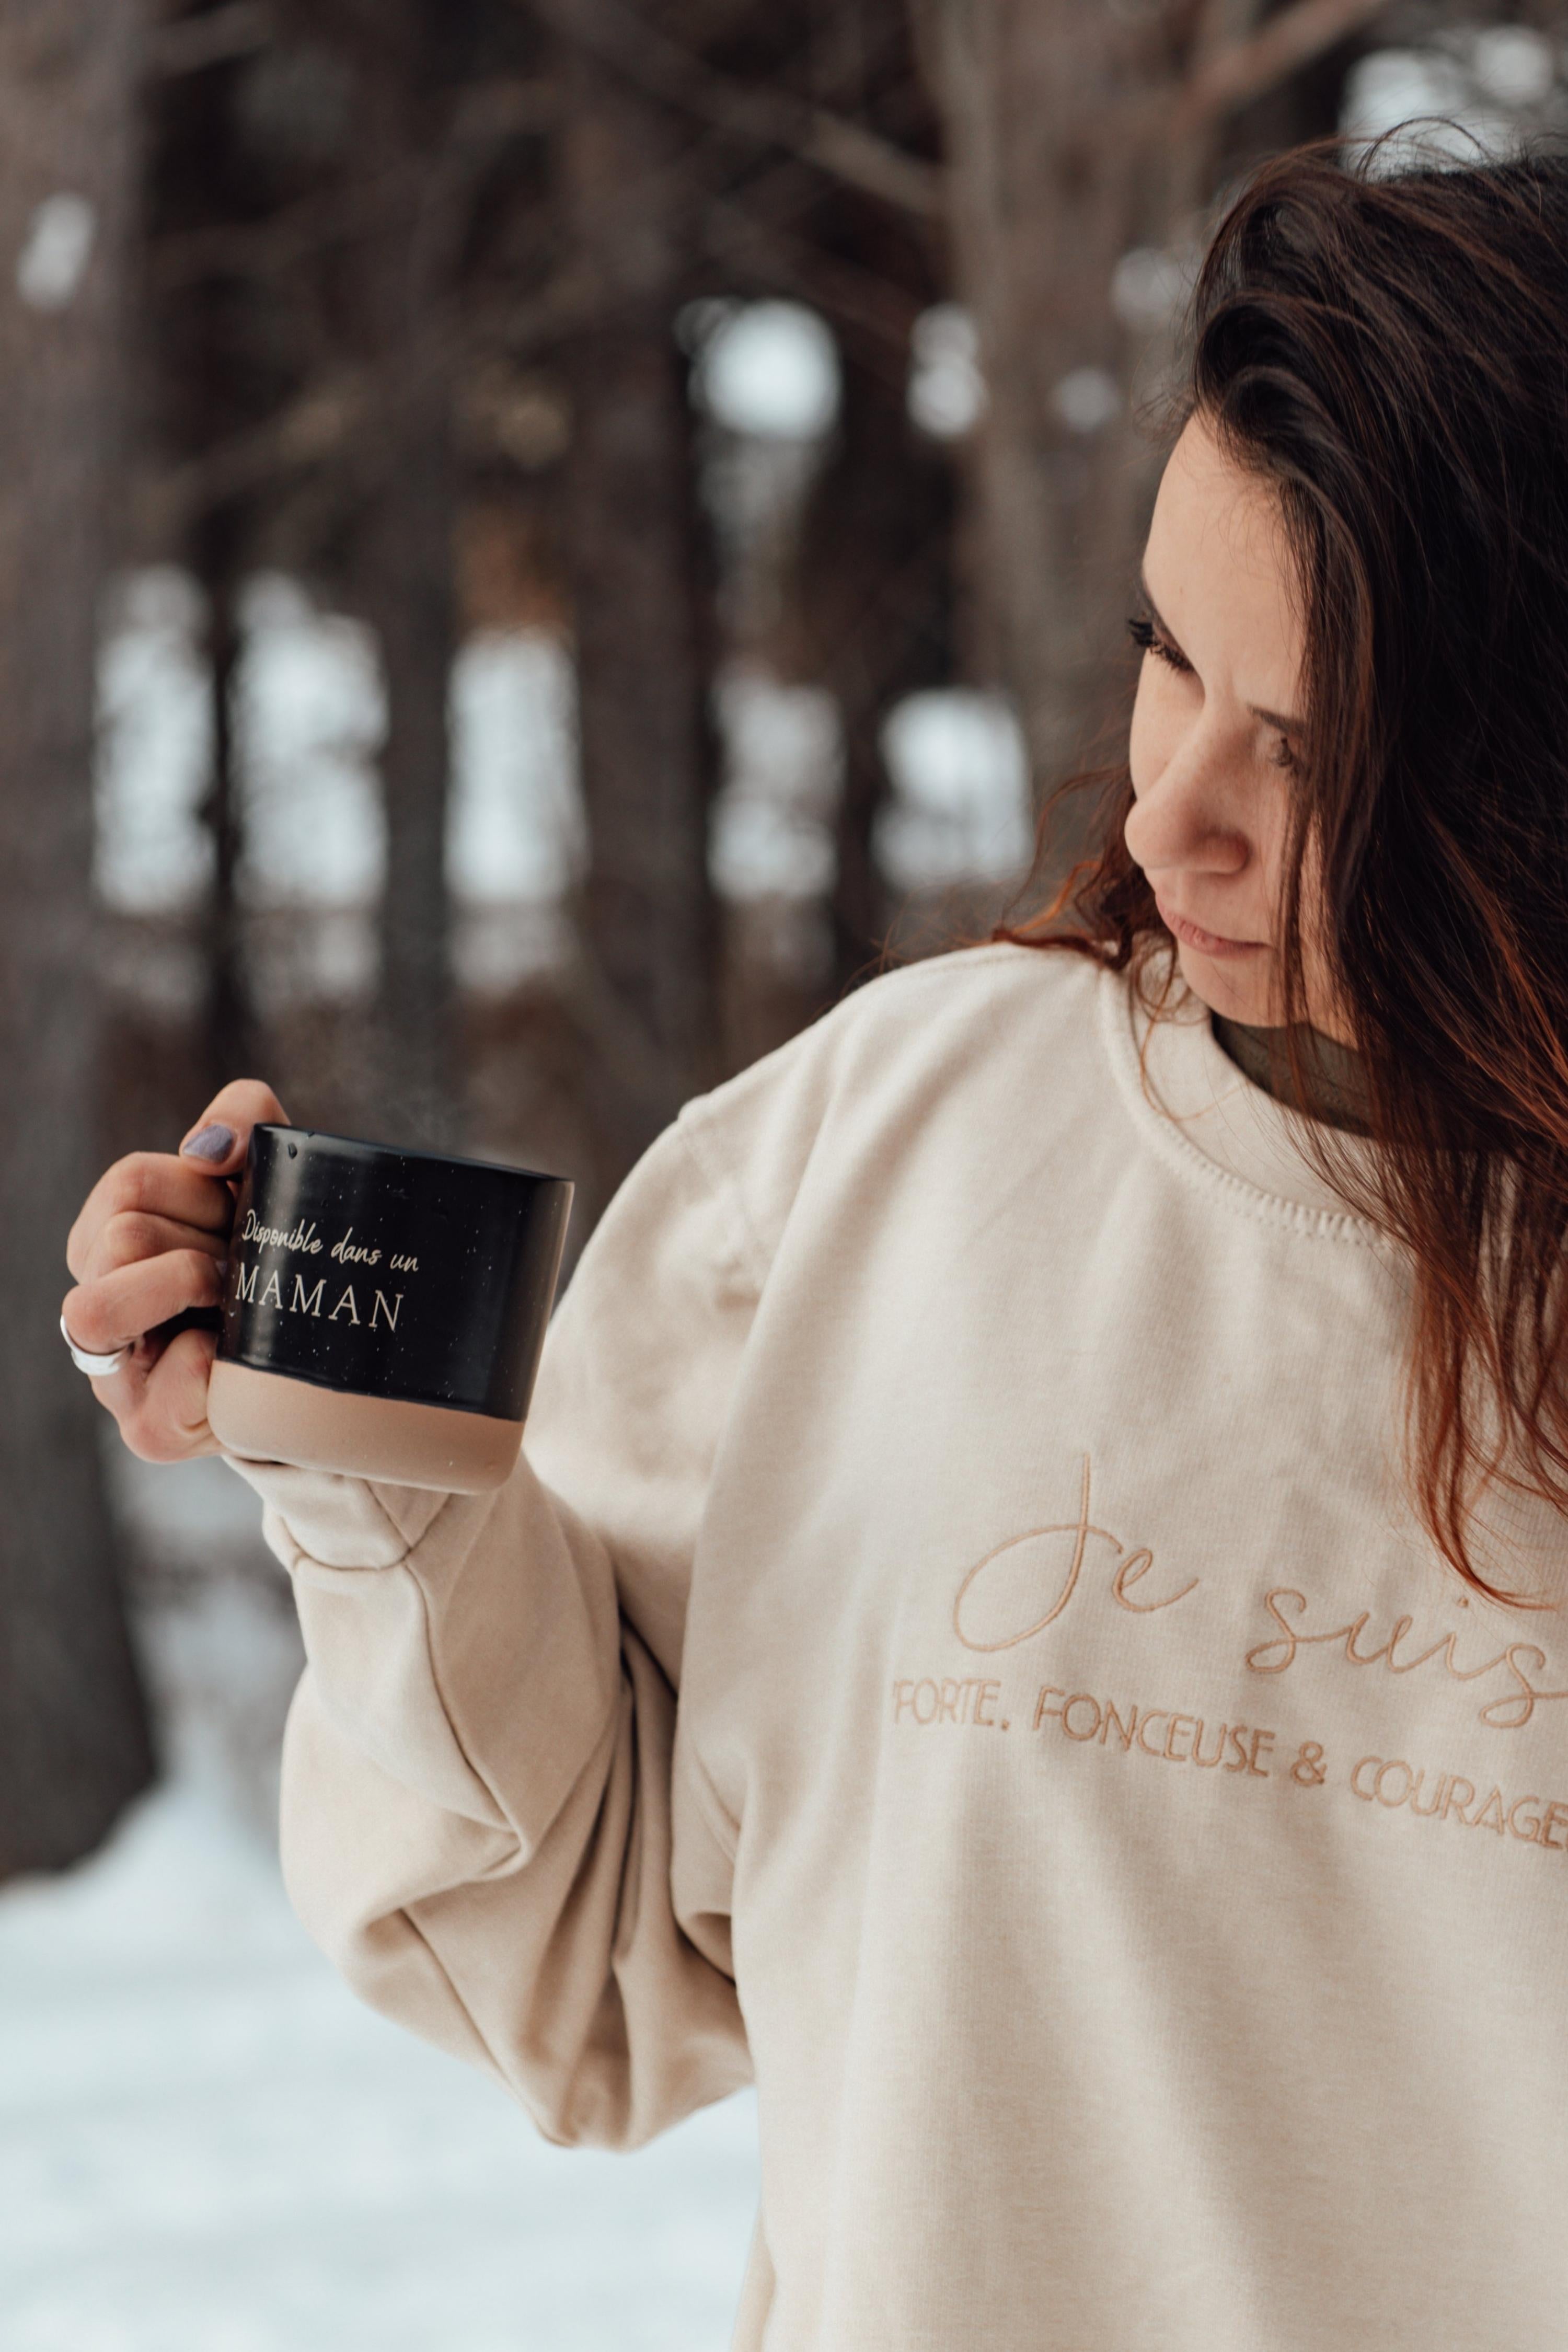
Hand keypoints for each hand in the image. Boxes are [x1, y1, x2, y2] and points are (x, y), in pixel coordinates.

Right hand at [63, 1080, 288, 1462]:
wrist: (323, 1356)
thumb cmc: (279, 1252)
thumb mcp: (270, 1173)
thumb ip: (242, 1118)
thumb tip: (208, 1149)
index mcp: (109, 1241)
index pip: (129, 1185)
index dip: (199, 1192)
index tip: (235, 1212)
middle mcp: (94, 1304)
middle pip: (120, 1235)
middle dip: (201, 1240)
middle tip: (239, 1264)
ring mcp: (114, 1375)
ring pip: (98, 1307)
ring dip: (190, 1286)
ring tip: (231, 1301)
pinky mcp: (148, 1430)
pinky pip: (169, 1384)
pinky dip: (210, 1365)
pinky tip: (233, 1359)